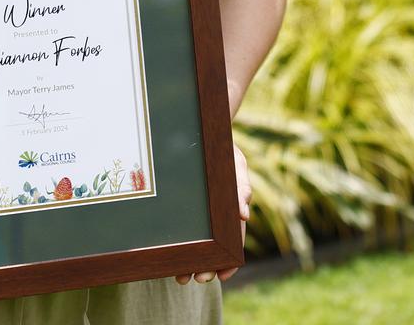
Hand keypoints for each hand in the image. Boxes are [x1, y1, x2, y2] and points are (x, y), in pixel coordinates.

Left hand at [175, 143, 250, 286]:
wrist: (204, 133)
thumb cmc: (223, 150)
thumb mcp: (235, 164)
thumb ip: (240, 186)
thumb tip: (243, 214)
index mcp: (233, 209)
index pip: (234, 241)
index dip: (229, 261)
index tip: (222, 276)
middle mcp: (218, 215)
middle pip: (215, 248)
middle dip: (208, 266)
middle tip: (198, 279)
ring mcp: (202, 212)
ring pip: (199, 243)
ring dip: (191, 261)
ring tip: (180, 277)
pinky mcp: (187, 207)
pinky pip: (184, 229)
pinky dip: (180, 245)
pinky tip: (170, 256)